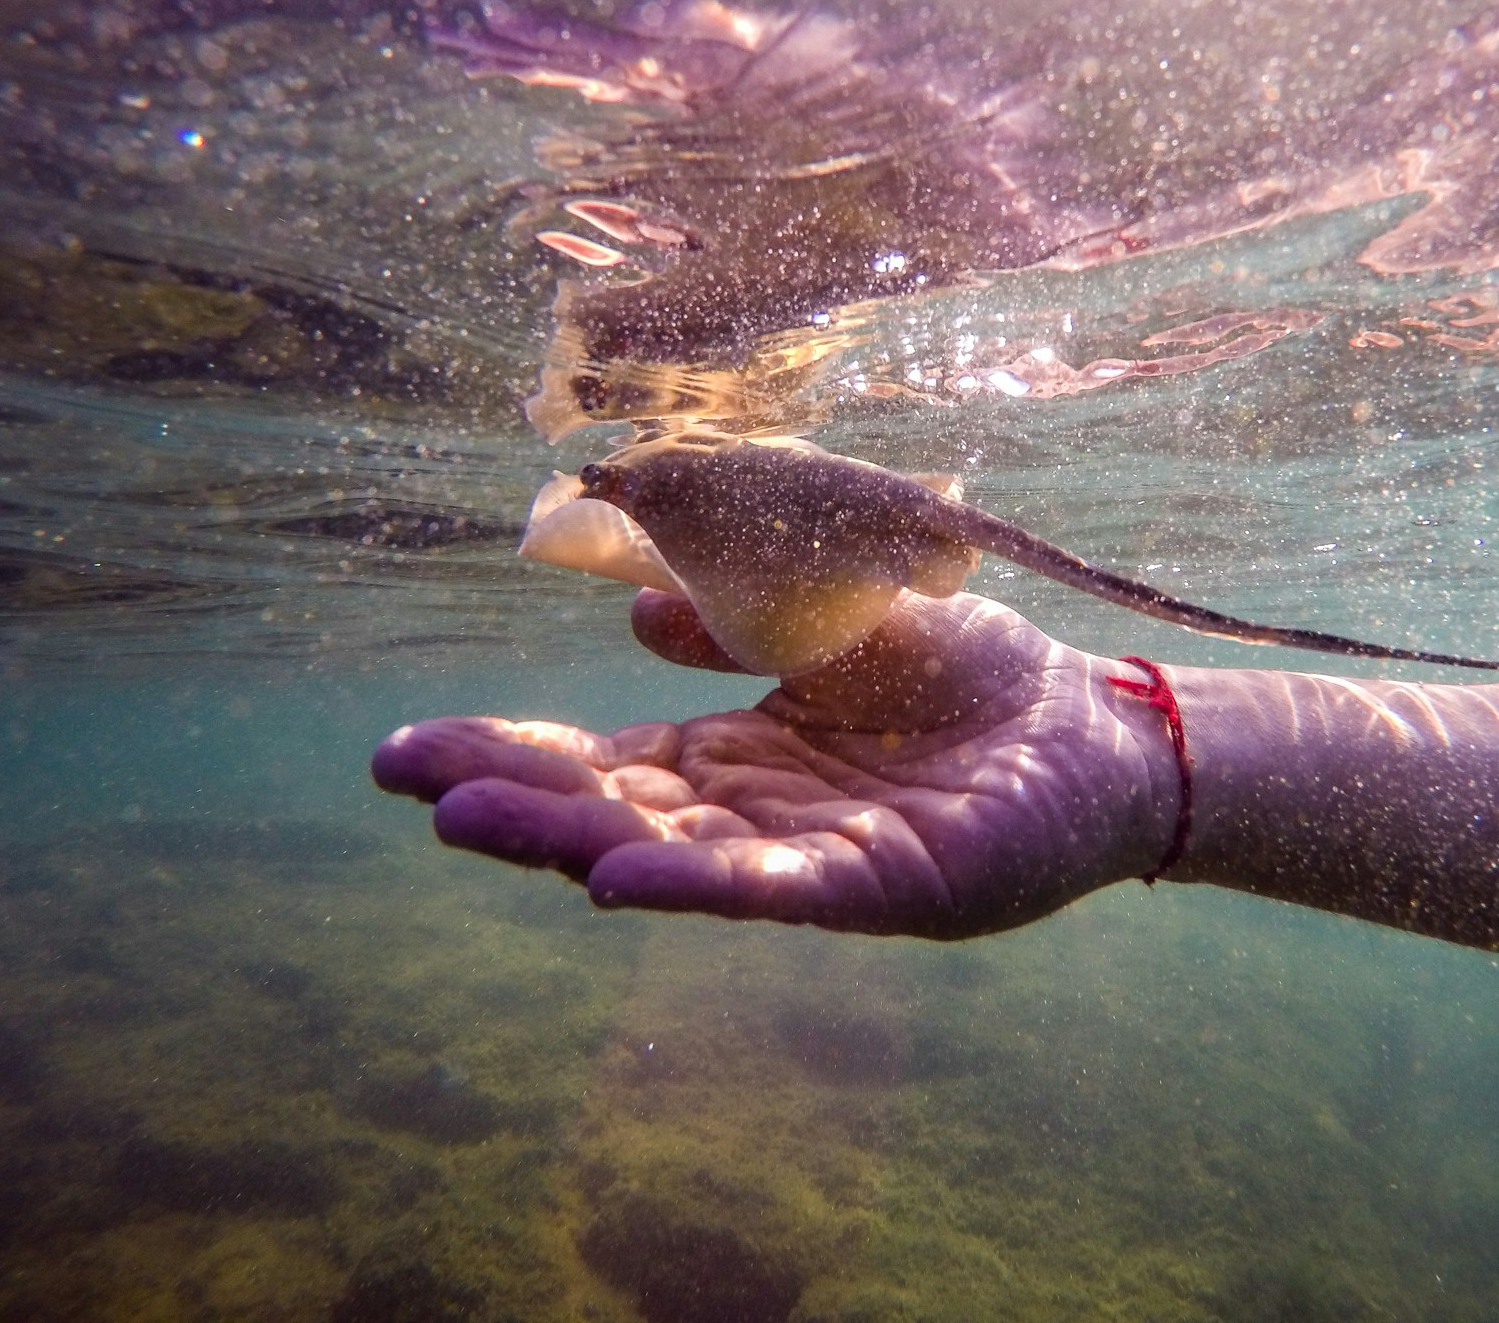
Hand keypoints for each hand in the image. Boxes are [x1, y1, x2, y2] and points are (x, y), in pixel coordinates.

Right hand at [371, 592, 1177, 936]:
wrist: (1093, 722)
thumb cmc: (969, 674)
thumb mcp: (827, 626)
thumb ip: (732, 626)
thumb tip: (631, 608)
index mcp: (737, 755)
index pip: (602, 759)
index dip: (510, 753)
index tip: (408, 748)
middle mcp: (755, 816)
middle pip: (613, 809)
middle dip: (509, 796)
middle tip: (405, 780)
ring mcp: (811, 857)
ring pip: (673, 853)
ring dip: (572, 838)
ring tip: (470, 820)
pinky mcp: (882, 886)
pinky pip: (775, 889)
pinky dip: (694, 885)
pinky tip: (614, 878)